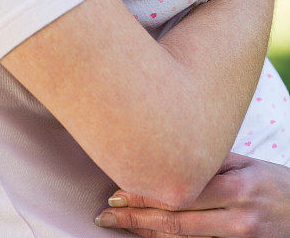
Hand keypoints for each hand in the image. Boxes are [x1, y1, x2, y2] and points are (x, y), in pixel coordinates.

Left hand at [95, 152, 289, 236]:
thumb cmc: (274, 182)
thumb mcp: (246, 164)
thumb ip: (209, 162)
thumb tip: (165, 150)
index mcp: (237, 189)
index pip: (181, 192)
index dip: (146, 193)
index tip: (116, 190)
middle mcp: (237, 219)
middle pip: (176, 220)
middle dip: (137, 217)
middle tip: (106, 212)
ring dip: (146, 233)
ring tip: (117, 223)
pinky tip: (148, 236)